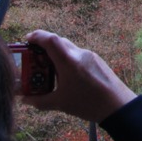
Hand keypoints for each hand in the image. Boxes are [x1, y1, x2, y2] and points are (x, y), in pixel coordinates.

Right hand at [21, 30, 136, 122]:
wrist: (117, 105)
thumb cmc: (87, 104)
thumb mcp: (60, 103)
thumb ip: (39, 100)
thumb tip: (24, 99)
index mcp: (68, 61)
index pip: (50, 39)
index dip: (37, 36)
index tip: (27, 39)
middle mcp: (79, 54)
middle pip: (59, 42)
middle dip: (44, 47)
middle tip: (34, 59)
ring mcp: (90, 55)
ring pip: (69, 49)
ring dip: (57, 55)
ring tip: (49, 71)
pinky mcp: (97, 60)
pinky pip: (78, 55)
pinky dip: (68, 60)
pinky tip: (66, 76)